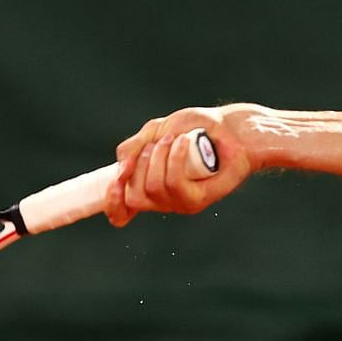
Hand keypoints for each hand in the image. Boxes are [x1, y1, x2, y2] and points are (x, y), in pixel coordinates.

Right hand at [104, 103, 261, 225]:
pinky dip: (175, 159)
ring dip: (160, 157)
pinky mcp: (199, 200)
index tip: (114, 184)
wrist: (230, 127)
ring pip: (154, 188)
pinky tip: (185, 143)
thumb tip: (120, 171)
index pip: (121, 212)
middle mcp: (162, 200)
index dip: (112, 204)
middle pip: (134, 196)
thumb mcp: (155, 131)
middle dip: (141, 163)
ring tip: (178, 139)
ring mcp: (180, 202)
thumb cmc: (194, 129)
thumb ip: (132, 148)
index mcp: (147, 186)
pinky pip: (175, 184)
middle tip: (159, 143)